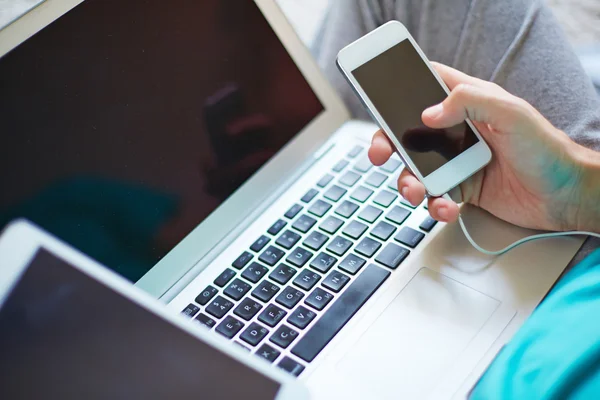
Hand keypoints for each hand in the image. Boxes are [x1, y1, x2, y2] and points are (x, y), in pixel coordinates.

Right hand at [369, 62, 596, 231]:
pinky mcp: (461, 190)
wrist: (564, 196)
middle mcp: (458, 132)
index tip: (381, 104)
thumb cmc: (546, 149)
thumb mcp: (511, 113)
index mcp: (469, 104)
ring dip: (408, 182)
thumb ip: (469, 102)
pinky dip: (434, 206)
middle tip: (380, 154)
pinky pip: (435, 197)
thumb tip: (428, 114)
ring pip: (416, 170)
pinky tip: (445, 207)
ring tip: (415, 191)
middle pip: (409, 133)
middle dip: (388, 144)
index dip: (401, 92)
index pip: (427, 88)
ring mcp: (456, 162)